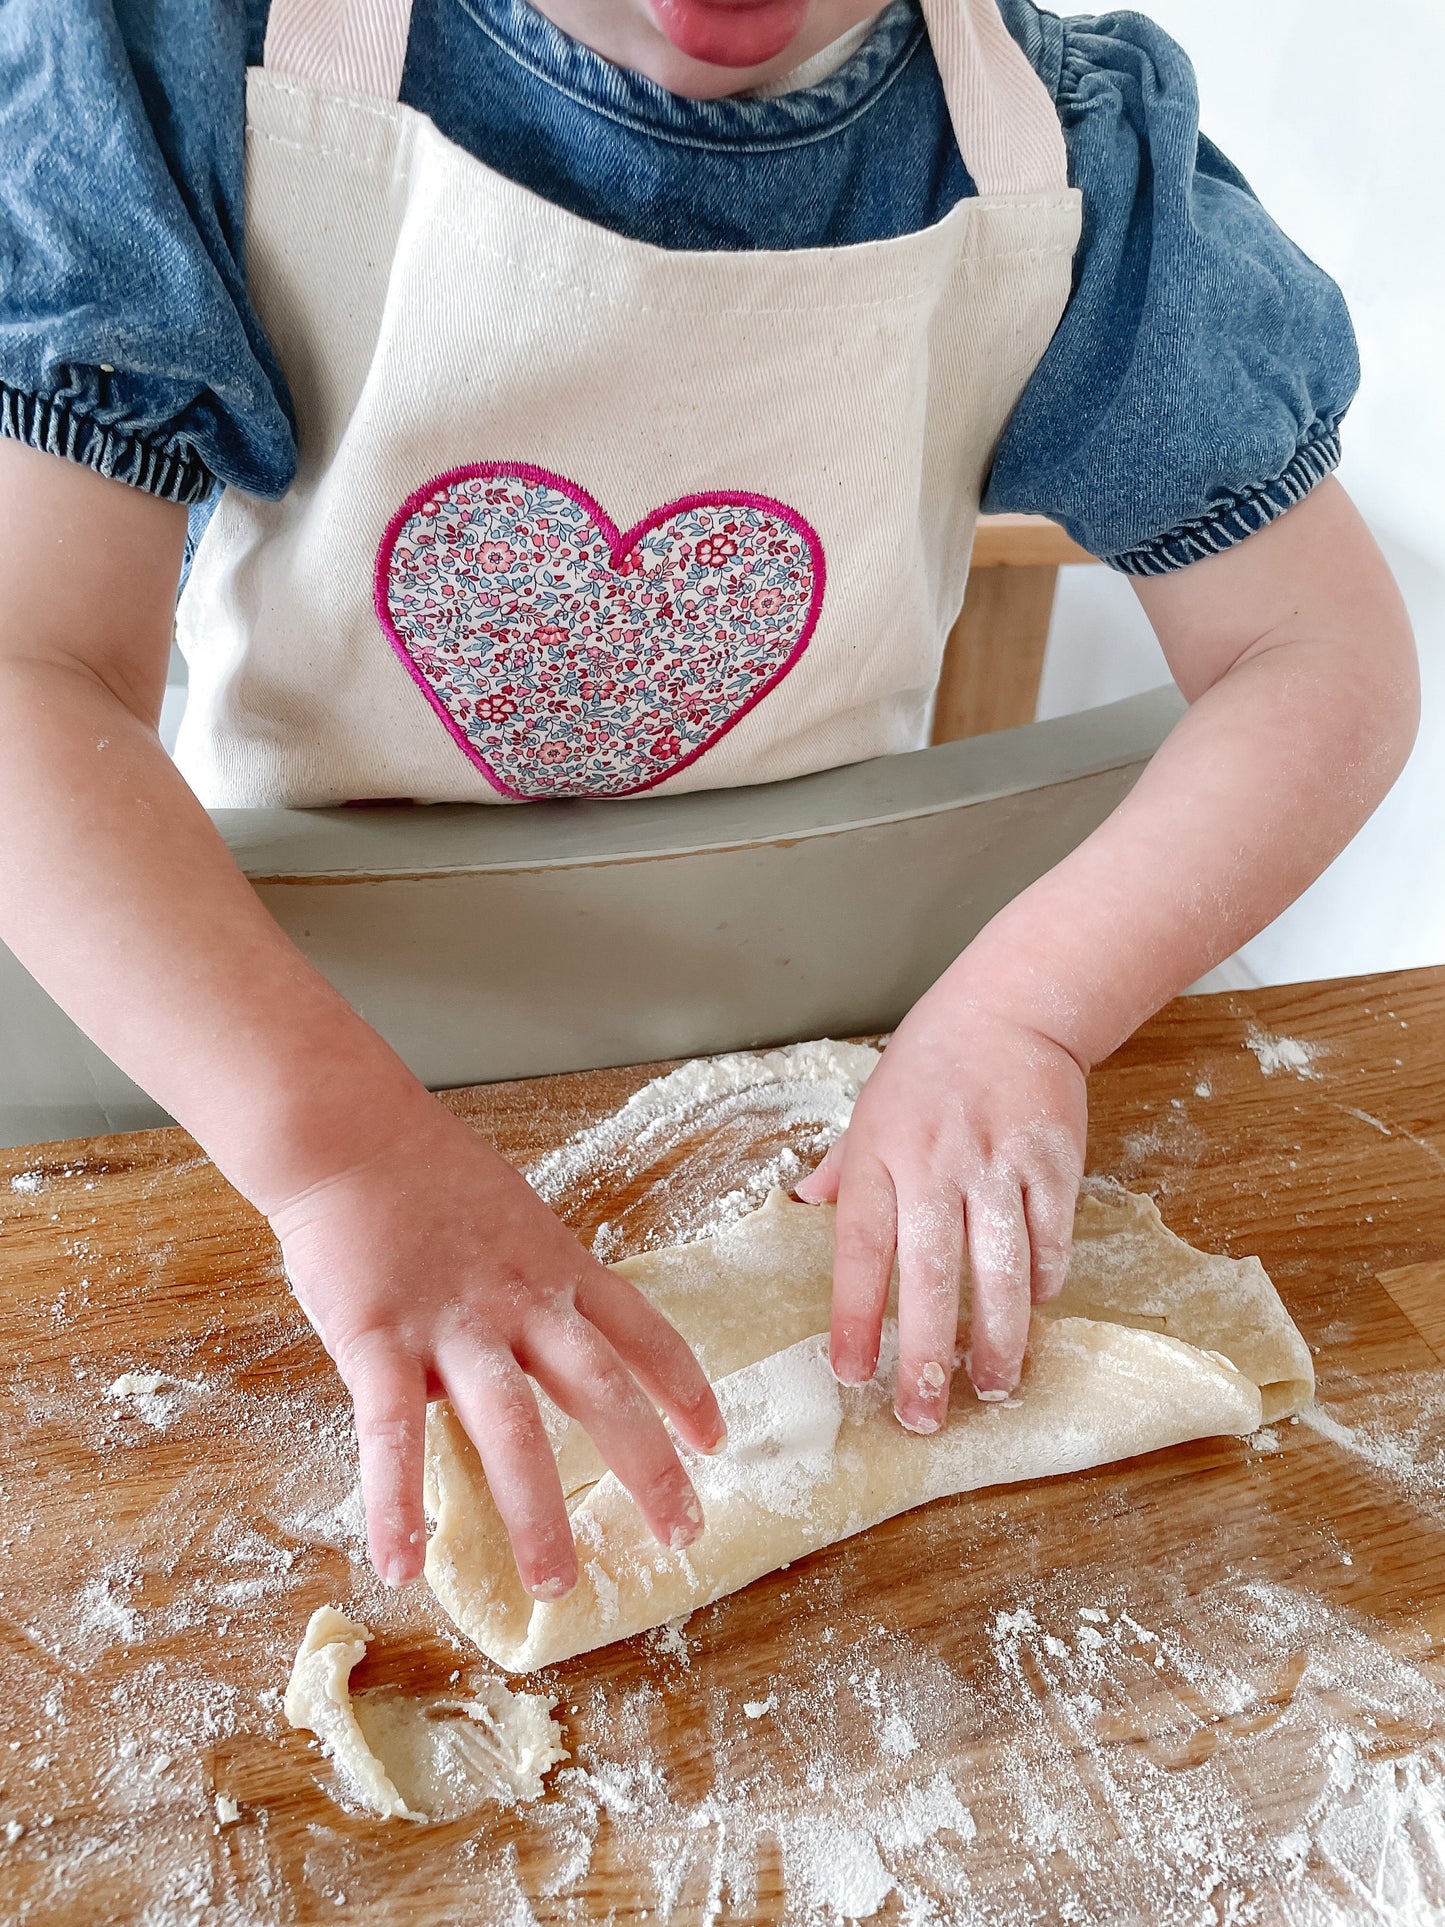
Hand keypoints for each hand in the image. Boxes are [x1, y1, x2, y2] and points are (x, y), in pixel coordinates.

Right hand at [268, 1093, 725, 1596]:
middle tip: (682, 1534)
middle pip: (601, 1391)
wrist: (349, 1133)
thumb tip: (542, 1343)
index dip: (684, 1389)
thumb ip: (530, 1283)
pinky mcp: (378, 1338)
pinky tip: (402, 1563)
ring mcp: (452, 1323)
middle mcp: (521, 1301)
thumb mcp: (510, 1216)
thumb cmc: (425, 1175)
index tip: (717, 1440)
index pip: (643, 1332)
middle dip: (648, 1466)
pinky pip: (390, 1434)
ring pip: (510, 1427)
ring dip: (536, 1512)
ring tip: (558, 1583)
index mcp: (557, 1268)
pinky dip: (396, 1502)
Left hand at [795, 987, 1086, 1430]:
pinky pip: (1049, 1237)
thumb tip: (799, 1206)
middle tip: (923, 1415)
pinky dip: (1043, 1281)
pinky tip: (1036, 1311)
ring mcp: (998, 1164)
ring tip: (992, 1388)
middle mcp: (936, 1164)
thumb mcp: (869, 1108)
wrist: (1012, 1007)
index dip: (857, 1315)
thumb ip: (842, 1168)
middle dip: (926, 1353)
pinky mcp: (1052, 1161)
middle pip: (930, 1273)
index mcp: (881, 1155)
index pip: (861, 1250)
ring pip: (1000, 1267)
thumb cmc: (931, 1063)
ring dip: (998, 1336)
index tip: (852, 1373)